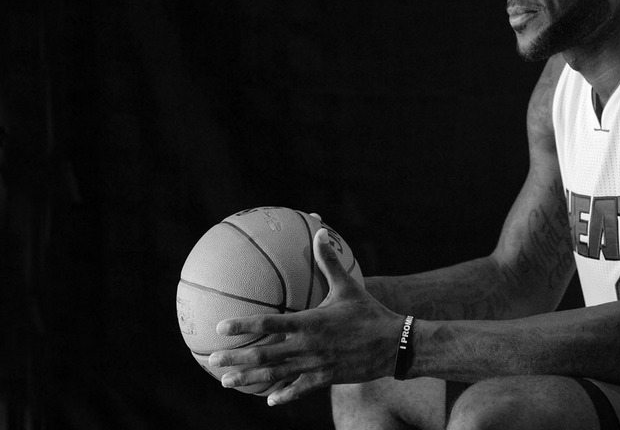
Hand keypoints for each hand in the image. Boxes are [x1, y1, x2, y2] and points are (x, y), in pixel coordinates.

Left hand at [208, 227, 403, 404]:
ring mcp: (315, 365)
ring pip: (276, 375)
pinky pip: (299, 389)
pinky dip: (284, 395)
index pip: (268, 325)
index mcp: (309, 322)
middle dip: (236, 359)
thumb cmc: (369, 312)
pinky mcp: (325, 378)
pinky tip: (270, 401)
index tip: (221, 327)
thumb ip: (329, 262)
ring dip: (250, 379)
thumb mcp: (349, 286)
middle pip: (264, 355)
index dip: (243, 326)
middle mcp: (307, 346)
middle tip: (212, 360)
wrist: (393, 345)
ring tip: (228, 382)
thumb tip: (320, 232)